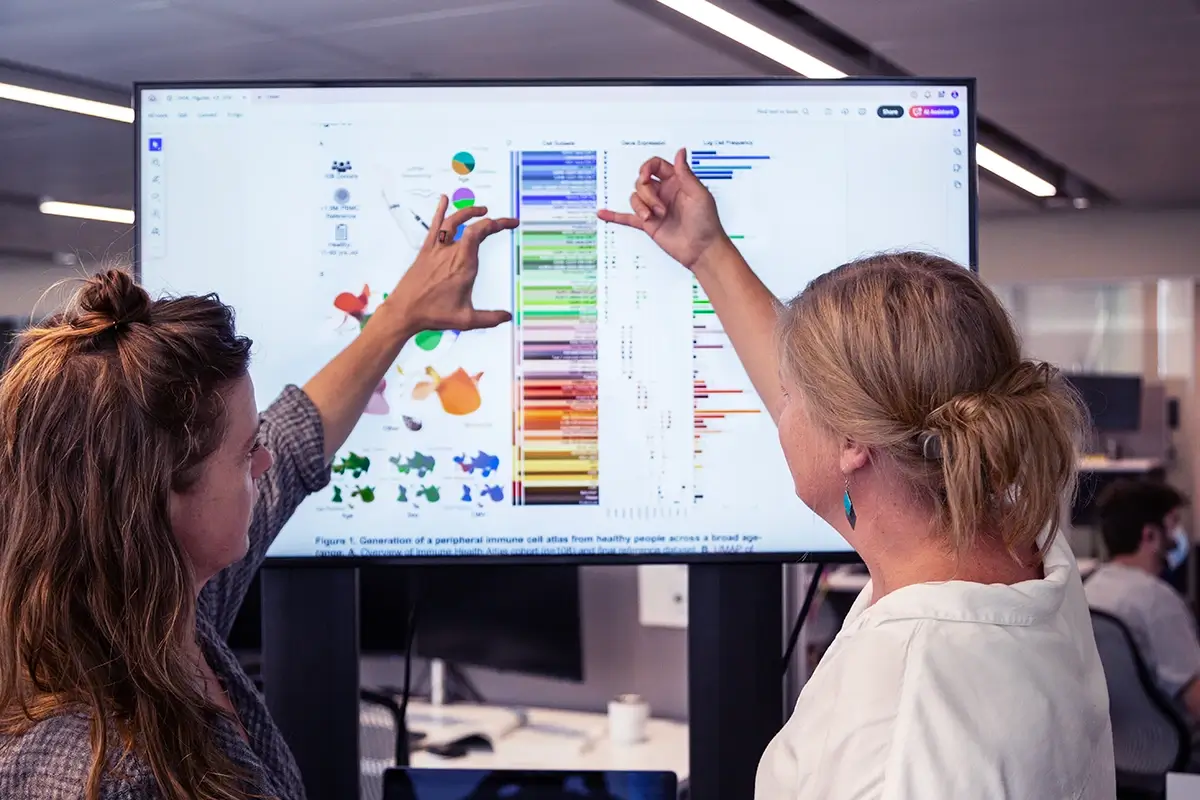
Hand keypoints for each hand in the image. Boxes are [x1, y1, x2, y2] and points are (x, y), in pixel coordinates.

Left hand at [382, 195, 517, 334]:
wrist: (404, 311)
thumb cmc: (433, 315)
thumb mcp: (466, 320)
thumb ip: (490, 318)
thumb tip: (508, 316)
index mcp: (463, 265)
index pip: (481, 233)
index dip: (497, 223)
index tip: (511, 223)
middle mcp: (450, 253)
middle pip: (472, 226)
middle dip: (490, 220)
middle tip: (503, 222)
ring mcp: (437, 250)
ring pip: (453, 222)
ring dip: (468, 212)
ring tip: (481, 210)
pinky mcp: (425, 251)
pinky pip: (434, 227)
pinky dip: (440, 211)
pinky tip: (444, 199)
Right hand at [598, 147, 728, 269]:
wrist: (702, 250)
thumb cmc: (706, 222)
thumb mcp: (699, 194)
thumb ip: (685, 173)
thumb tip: (680, 152)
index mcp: (677, 182)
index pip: (655, 166)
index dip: (647, 168)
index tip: (645, 176)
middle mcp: (664, 194)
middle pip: (642, 183)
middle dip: (647, 194)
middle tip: (660, 208)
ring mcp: (655, 209)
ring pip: (635, 198)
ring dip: (641, 207)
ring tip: (653, 217)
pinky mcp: (649, 224)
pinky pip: (628, 218)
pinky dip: (615, 216)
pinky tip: (603, 213)